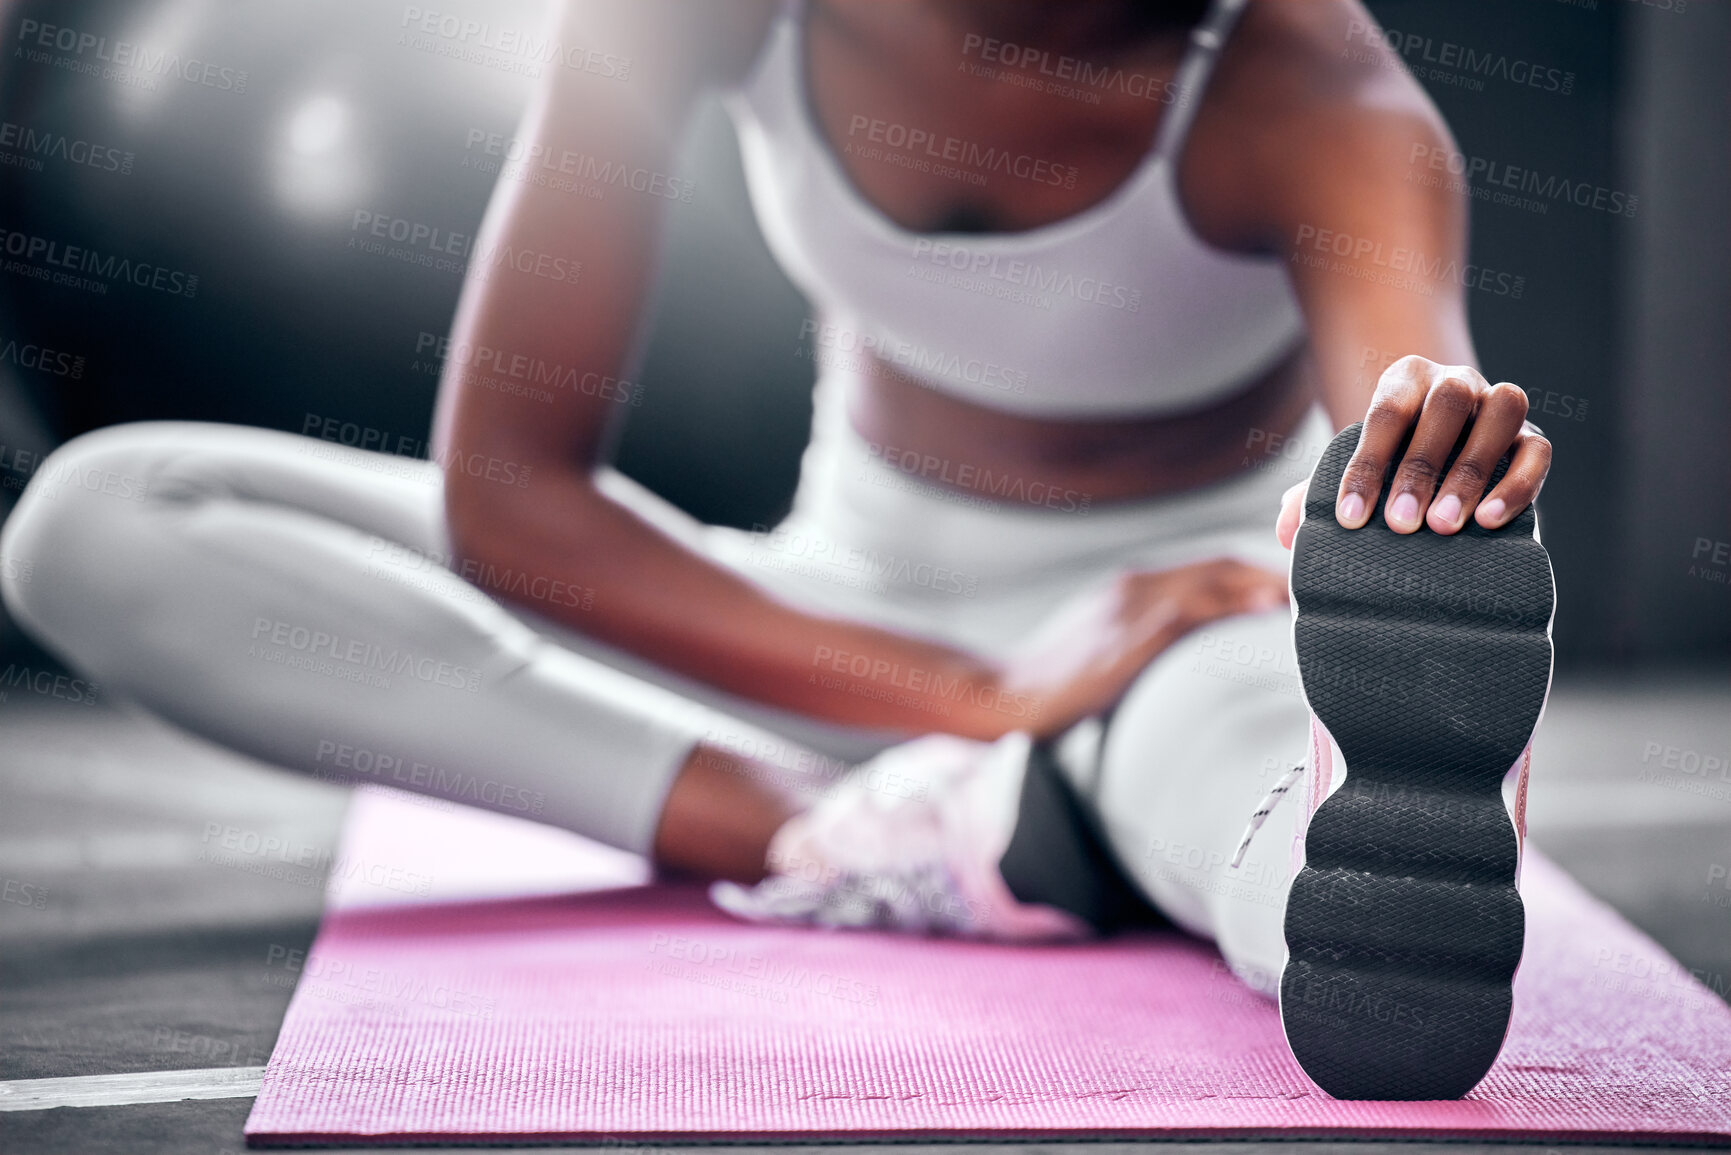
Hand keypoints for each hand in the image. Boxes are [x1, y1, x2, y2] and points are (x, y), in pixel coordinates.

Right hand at [995, 559, 1287, 736]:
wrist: (1006, 695)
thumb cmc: (1054, 687)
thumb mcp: (1105, 653)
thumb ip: (1145, 645)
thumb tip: (1189, 666)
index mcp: (1131, 589)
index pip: (1208, 569)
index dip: (1255, 573)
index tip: (1293, 587)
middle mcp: (1138, 585)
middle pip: (1221, 566)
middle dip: (1272, 571)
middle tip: (1320, 584)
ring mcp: (1136, 604)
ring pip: (1217, 579)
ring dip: (1266, 584)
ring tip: (1312, 596)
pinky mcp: (1136, 631)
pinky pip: (1201, 609)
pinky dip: (1239, 605)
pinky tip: (1273, 611)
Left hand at [1281, 357, 1550, 544]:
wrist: (1440, 459)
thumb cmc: (1386, 468)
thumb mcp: (1350, 472)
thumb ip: (1315, 495)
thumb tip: (1286, 531)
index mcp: (1405, 378)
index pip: (1386, 411)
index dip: (1367, 464)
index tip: (1350, 518)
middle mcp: (1455, 381)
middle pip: (1446, 404)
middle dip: (1420, 467)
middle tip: (1400, 525)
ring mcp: (1496, 405)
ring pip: (1500, 414)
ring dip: (1469, 472)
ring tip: (1442, 527)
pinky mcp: (1531, 438)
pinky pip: (1536, 451)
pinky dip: (1516, 484)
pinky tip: (1488, 521)